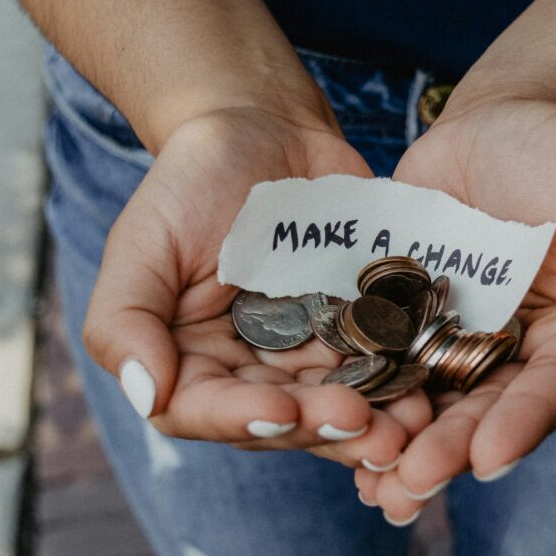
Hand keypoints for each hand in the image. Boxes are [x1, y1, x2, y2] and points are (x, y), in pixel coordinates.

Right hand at [81, 108, 431, 467]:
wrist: (264, 128)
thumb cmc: (191, 181)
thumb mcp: (142, 241)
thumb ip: (124, 320)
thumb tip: (146, 394)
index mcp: (189, 361)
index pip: (205, 410)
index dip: (243, 419)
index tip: (283, 412)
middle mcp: (249, 371)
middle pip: (283, 419)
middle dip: (323, 427)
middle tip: (366, 425)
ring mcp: (308, 354)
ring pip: (338, 404)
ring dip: (375, 422)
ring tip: (410, 425)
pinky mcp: (358, 329)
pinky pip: (382, 365)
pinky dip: (404, 381)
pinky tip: (431, 389)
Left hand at [355, 99, 555, 520]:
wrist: (499, 120)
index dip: (524, 423)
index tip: (490, 455)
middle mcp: (518, 356)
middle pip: (487, 411)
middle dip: (451, 450)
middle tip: (412, 481)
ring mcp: (458, 342)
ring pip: (432, 403)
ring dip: (402, 445)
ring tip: (373, 482)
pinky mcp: (406, 321)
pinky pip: (384, 363)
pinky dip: (363, 397)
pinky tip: (332, 430)